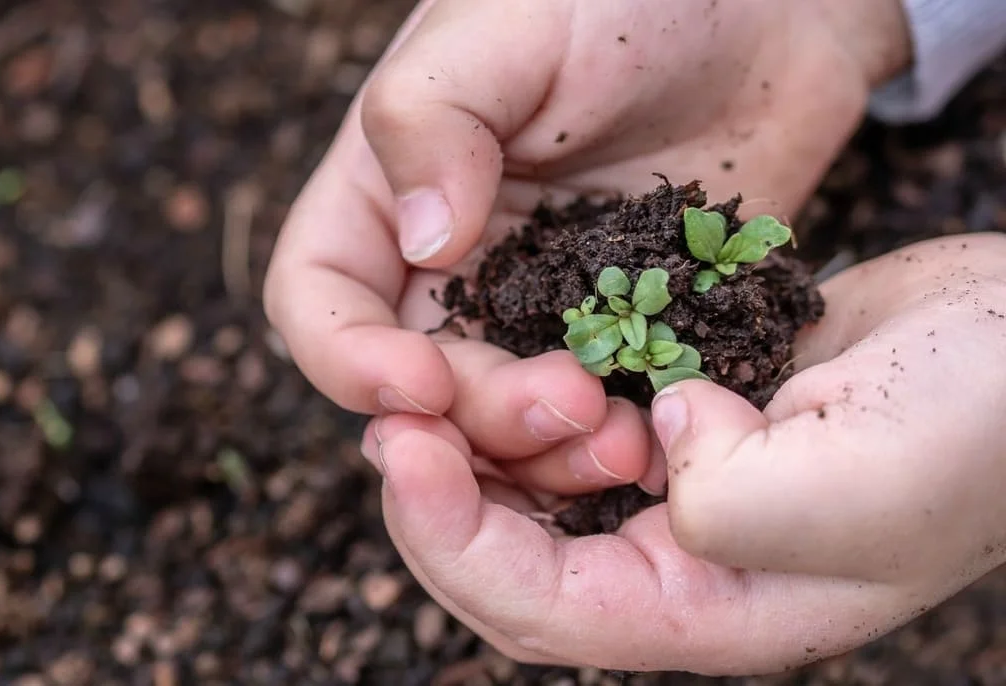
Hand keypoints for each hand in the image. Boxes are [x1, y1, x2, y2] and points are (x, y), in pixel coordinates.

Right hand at [264, 0, 910, 491]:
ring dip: (545, 451)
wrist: (769, 5)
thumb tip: (421, 244)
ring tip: (621, 438)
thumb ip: (434, 120)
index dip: (347, 359)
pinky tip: (663, 436)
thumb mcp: (508, 26)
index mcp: (391, 191)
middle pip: (420, 384)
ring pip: (506, 419)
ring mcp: (542, 305)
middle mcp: (454, 263)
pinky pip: (603, 410)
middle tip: (563, 405)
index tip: (417, 385)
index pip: (319, 298)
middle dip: (474, 416)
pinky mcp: (626, 331)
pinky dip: (620, 440)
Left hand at [361, 234, 1005, 674]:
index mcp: (713, 612)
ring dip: (478, 447)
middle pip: (515, 561)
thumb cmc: (973, 428)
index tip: (401, 450)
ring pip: (536, 495)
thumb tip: (656, 441)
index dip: (453, 539)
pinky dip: (533, 402)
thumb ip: (731, 499)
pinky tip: (506, 359)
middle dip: (440, 498)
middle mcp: (683, 567)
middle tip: (389, 418)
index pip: (540, 608)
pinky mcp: (686, 422)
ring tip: (429, 387)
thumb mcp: (855, 484)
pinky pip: (579, 428)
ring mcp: (681, 493)